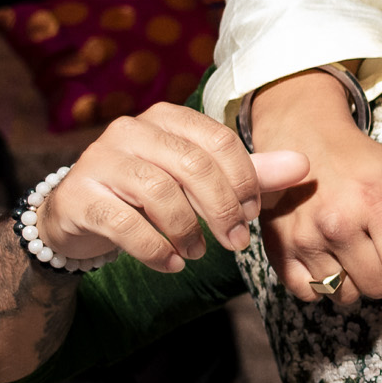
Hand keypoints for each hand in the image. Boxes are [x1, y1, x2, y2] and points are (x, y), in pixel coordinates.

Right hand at [37, 102, 308, 272]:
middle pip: (193, 166)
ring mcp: (100, 160)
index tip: (252, 214)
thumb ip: (250, 173)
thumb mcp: (199, 179)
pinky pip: (125, 225)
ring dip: (189, 231)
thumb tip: (303, 165)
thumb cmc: (148, 192)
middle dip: (222, 209)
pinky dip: (156, 249)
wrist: (78, 213)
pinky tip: (172, 263)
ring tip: (198, 252)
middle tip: (236, 242)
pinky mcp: (79, 196)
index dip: (244, 180)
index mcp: (166, 118)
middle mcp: (130, 130)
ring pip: (160, 194)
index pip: (219, 141)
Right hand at [249, 69, 381, 305]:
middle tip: (378, 244)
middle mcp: (337, 224)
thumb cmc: (363, 160)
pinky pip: (310, 295)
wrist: (303, 137)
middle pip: (379, 288)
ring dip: (354, 280)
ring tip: (352, 247)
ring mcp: (304, 239)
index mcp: (375, 202)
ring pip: (345, 296)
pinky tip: (328, 255)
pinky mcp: (278, 251)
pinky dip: (321, 285)